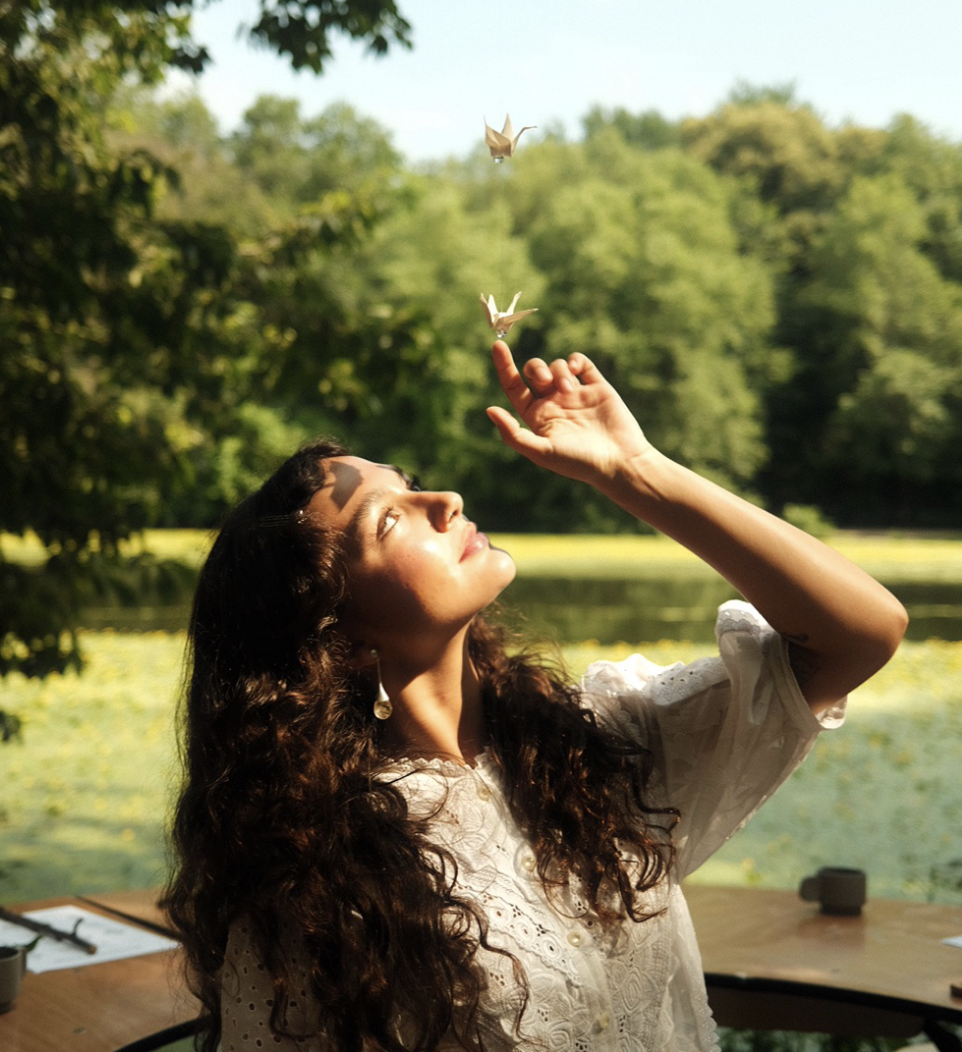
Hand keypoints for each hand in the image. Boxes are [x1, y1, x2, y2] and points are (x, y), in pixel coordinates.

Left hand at [486, 341, 651, 486]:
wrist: (619, 462)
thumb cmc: (578, 462)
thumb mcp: (541, 452)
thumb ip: (513, 434)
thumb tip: (490, 410)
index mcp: (537, 417)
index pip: (514, 387)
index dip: (504, 366)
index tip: (497, 346)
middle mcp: (554, 403)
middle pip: (533, 371)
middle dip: (535, 369)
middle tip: (545, 381)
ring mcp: (575, 393)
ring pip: (557, 365)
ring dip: (559, 371)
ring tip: (569, 390)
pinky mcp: (596, 387)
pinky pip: (580, 362)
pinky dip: (575, 360)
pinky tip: (576, 370)